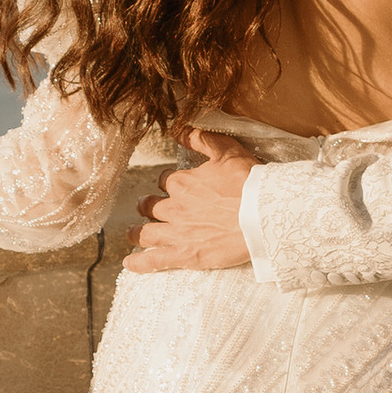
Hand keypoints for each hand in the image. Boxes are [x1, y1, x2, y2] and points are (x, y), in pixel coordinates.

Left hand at [127, 130, 257, 272]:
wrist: (262, 214)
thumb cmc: (248, 182)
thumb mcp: (225, 150)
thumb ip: (200, 138)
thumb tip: (178, 129)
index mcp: (183, 183)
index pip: (166, 181)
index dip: (168, 182)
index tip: (173, 185)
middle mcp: (174, 207)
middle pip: (151, 207)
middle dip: (147, 206)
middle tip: (146, 208)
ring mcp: (177, 233)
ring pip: (146, 233)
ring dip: (136, 233)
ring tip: (131, 234)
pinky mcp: (185, 255)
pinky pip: (155, 260)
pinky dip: (139, 263)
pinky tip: (129, 263)